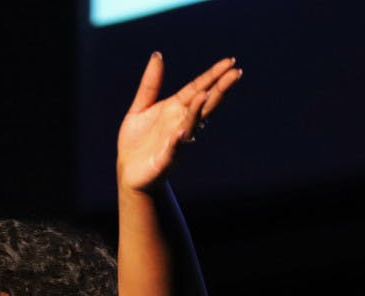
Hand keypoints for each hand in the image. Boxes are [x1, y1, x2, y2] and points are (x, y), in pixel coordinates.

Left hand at [116, 52, 241, 192]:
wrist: (129, 171)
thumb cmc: (137, 140)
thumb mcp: (141, 106)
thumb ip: (150, 83)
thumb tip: (158, 55)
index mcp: (175, 108)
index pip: (198, 88)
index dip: (213, 75)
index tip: (230, 62)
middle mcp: (180, 122)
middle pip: (203, 103)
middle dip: (218, 89)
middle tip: (235, 74)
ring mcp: (175, 141)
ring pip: (190, 124)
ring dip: (197, 111)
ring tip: (204, 96)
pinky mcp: (165, 159)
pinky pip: (173, 149)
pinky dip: (177, 142)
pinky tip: (182, 133)